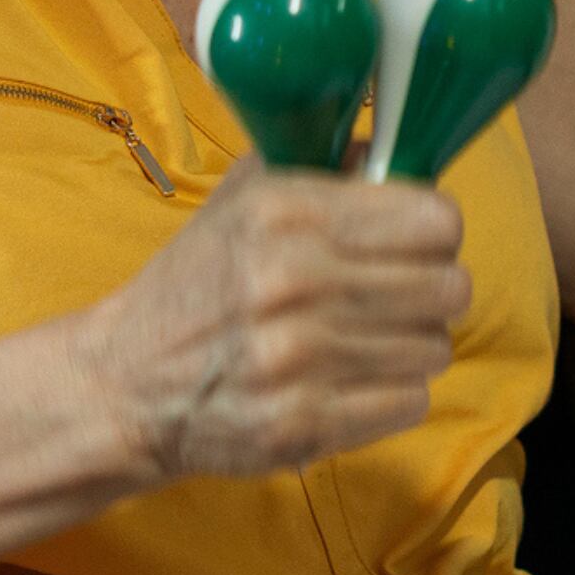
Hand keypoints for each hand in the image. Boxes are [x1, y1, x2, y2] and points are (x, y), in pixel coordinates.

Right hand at [76, 159, 470, 479]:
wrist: (125, 385)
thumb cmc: (196, 285)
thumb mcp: (244, 201)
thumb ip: (325, 168)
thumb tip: (396, 149)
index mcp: (285, 214)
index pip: (437, 220)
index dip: (435, 232)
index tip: (415, 243)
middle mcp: (294, 282)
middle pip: (450, 287)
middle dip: (431, 291)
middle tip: (396, 296)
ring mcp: (299, 360)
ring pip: (435, 348)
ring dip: (409, 346)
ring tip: (362, 340)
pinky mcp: (302, 425)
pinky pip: (410, 402)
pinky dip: (389, 394)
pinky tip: (347, 380)